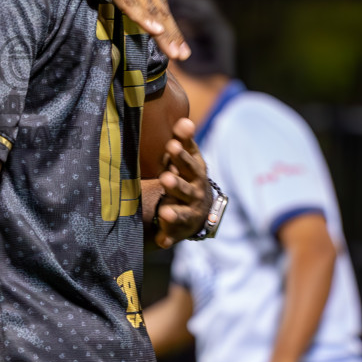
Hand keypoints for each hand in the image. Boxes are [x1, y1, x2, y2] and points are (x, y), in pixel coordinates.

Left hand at [154, 116, 209, 248]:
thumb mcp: (186, 158)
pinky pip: (173, 235)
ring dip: (174, 213)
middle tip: (165, 178)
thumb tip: (184, 120)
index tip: (171, 145)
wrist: (200, 209)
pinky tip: (161, 241)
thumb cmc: (187, 175)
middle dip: (177, 184)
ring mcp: (189, 213)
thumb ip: (183, 140)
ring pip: (182, 214)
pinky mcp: (179, 230)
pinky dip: (168, 238)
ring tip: (165, 212)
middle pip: (186, 189)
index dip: (182, 155)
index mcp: (196, 173)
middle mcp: (195, 194)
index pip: (191, 163)